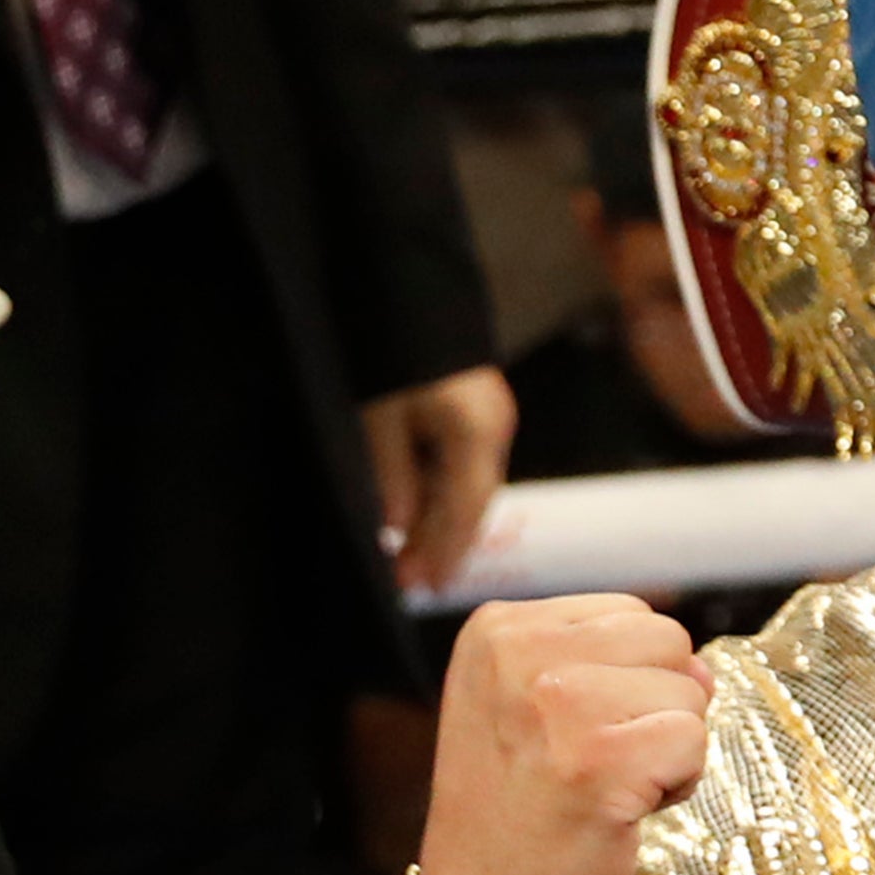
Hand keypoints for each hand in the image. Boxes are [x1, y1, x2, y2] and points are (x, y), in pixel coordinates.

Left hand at [362, 364, 517, 596]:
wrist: (407, 286)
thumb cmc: (391, 350)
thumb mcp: (380, 416)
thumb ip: (392, 475)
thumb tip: (396, 527)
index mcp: (477, 432)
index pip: (467, 510)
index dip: (444, 552)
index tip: (422, 587)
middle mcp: (494, 426)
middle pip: (474, 500)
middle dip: (442, 541)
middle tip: (408, 579)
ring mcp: (490, 413)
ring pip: (470, 483)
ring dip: (440, 519)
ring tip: (408, 551)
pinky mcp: (477, 406)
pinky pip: (464, 462)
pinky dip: (441, 491)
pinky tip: (416, 507)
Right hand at [413, 594, 713, 874]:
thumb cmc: (520, 809)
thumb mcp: (535, 703)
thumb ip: (614, 661)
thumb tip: (703, 669)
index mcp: (499, 629)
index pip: (630, 613)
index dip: (626, 679)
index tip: (568, 734)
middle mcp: (519, 654)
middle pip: (667, 640)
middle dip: (654, 705)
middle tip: (592, 763)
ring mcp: (559, 704)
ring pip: (688, 689)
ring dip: (666, 745)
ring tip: (602, 786)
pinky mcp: (600, 760)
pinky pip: (695, 741)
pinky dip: (678, 782)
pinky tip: (620, 811)